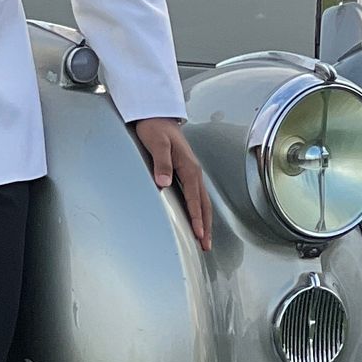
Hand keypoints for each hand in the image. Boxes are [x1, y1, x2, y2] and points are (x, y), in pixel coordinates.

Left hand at [132, 116, 211, 247]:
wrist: (156, 115)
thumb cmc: (155, 128)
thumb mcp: (156, 142)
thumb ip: (161, 162)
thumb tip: (163, 182)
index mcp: (189, 166)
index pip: (194, 198)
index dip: (196, 217)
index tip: (199, 234)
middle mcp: (194, 171)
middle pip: (204, 204)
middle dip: (206, 225)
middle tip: (206, 245)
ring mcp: (192, 172)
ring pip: (202, 201)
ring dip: (205, 221)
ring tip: (204, 239)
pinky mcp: (186, 173)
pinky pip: (197, 196)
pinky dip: (200, 210)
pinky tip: (197, 219)